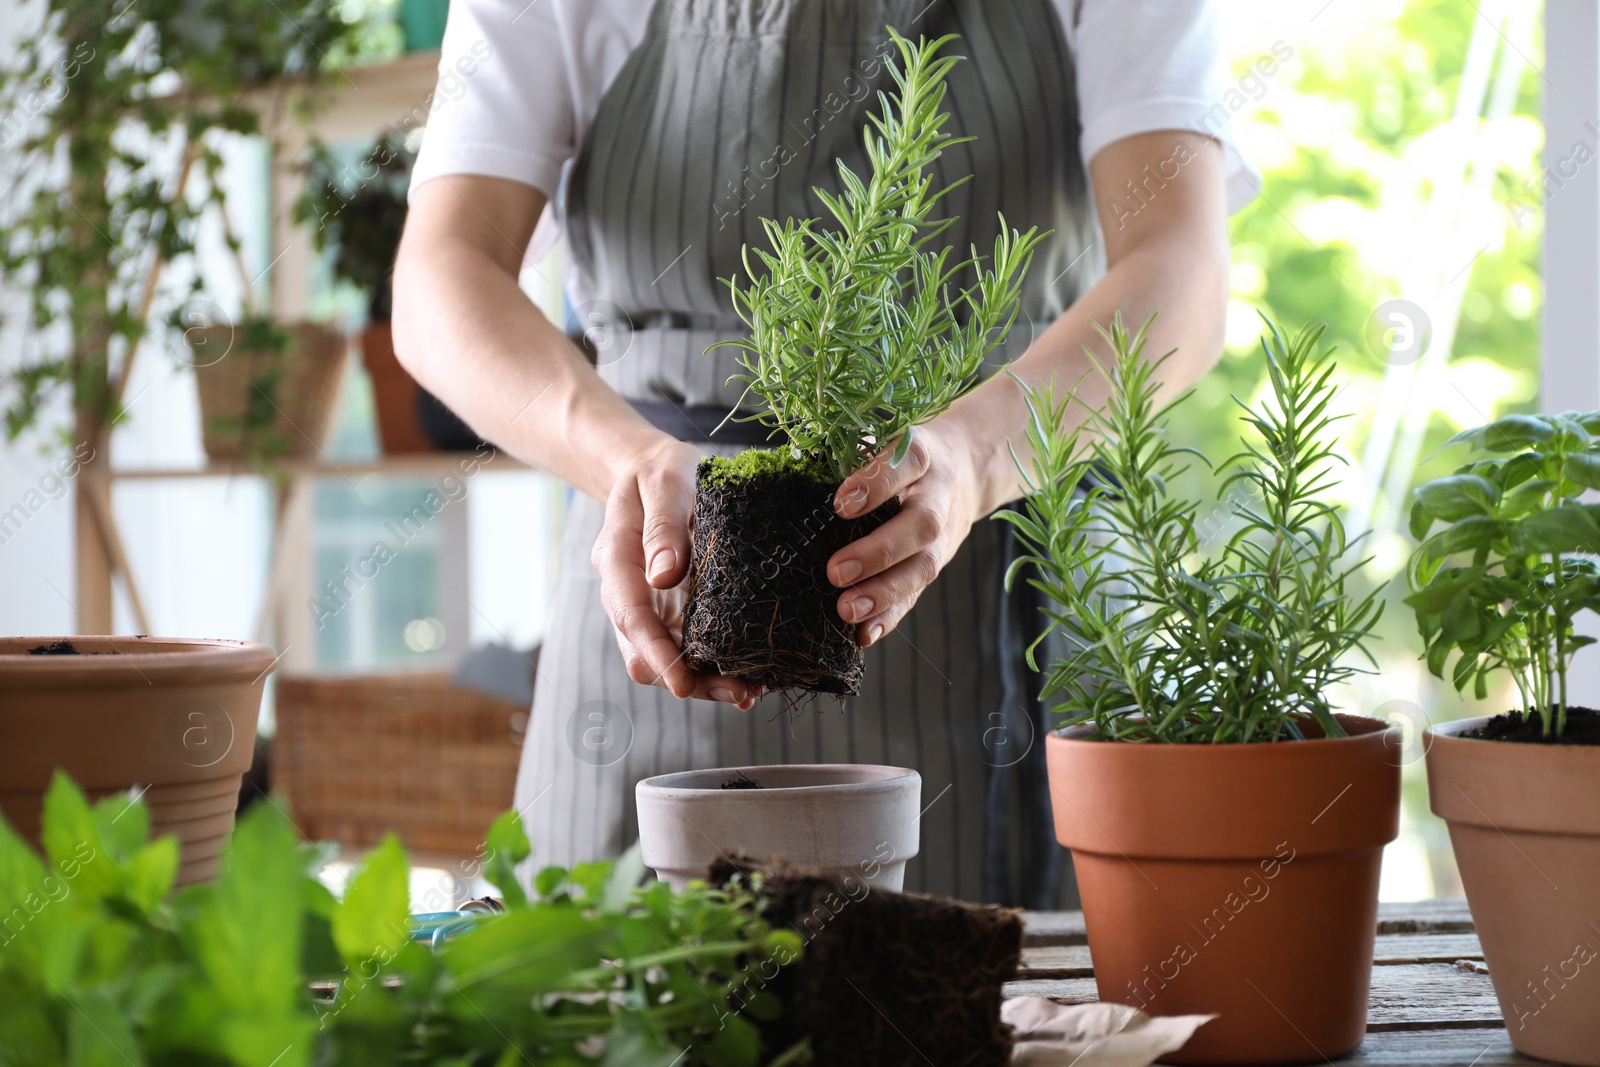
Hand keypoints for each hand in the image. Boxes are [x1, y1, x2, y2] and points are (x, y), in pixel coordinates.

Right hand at [591, 437, 758, 708]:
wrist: (654, 470)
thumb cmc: (661, 471)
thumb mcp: (665, 483)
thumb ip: (663, 527)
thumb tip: (664, 575)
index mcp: (617, 559)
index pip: (631, 615)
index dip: (656, 652)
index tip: (681, 683)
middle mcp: (628, 590)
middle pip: (645, 651)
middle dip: (687, 679)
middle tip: (737, 694)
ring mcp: (649, 603)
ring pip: (666, 656)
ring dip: (702, 679)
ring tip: (748, 691)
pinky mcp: (671, 608)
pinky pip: (686, 644)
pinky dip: (711, 663)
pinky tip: (746, 671)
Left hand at [825, 417, 986, 646]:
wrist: (964, 467)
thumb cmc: (899, 455)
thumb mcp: (882, 439)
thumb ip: (848, 455)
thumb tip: (791, 478)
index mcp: (922, 454)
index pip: (906, 462)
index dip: (877, 484)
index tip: (841, 504)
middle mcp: (939, 494)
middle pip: (922, 524)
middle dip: (879, 551)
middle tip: (836, 572)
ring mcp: (944, 533)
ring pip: (924, 566)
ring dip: (885, 592)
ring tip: (847, 609)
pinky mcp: (937, 563)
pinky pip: (918, 593)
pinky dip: (891, 616)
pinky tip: (864, 633)